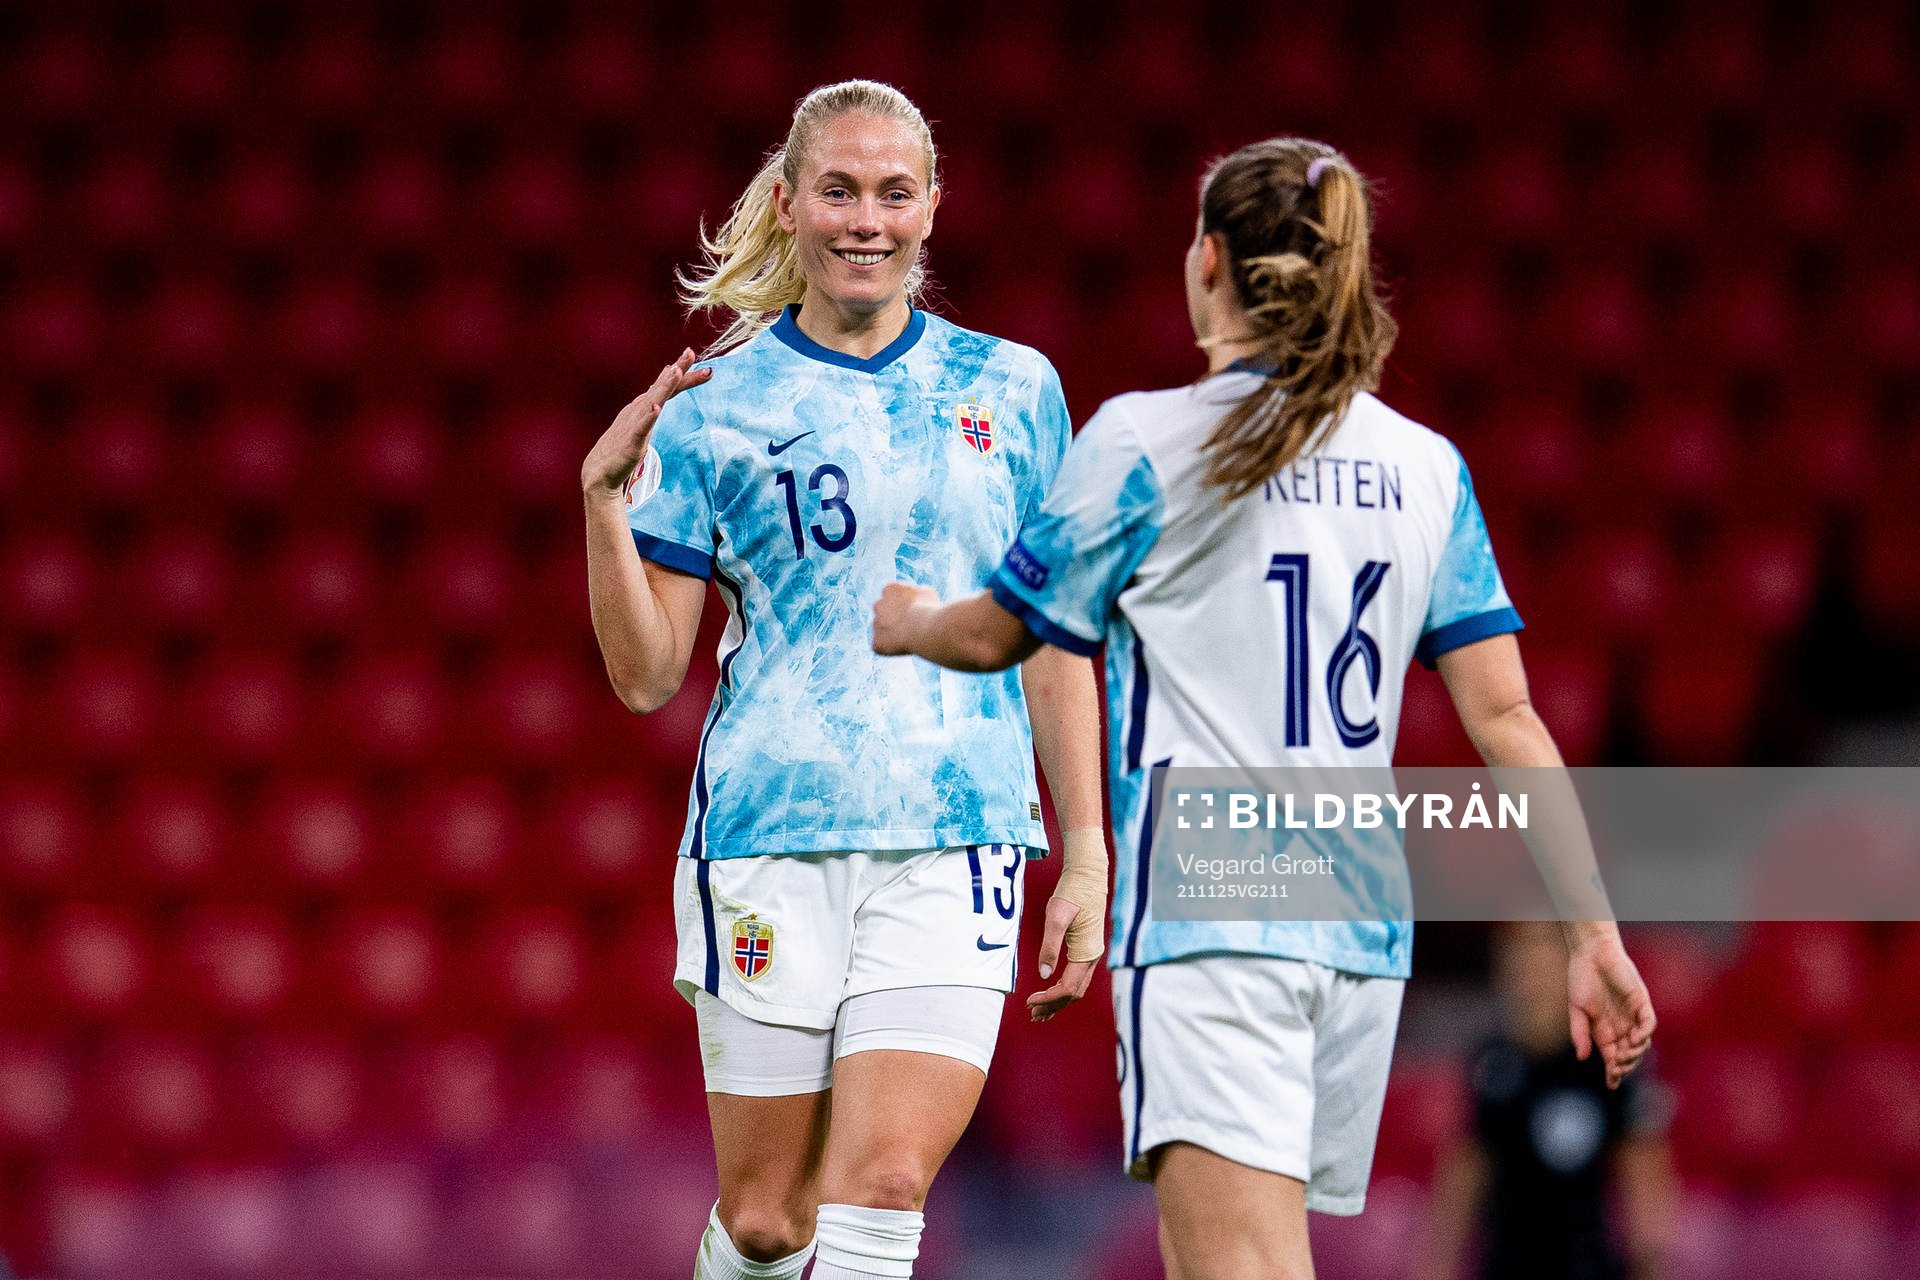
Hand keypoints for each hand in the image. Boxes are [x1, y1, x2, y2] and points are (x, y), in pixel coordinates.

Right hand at [581, 348, 711, 498]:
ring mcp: (634, 424)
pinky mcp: (630, 442)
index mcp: (643, 406)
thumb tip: (666, 379)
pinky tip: (655, 408)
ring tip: (675, 371)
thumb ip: (654, 401)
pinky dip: (648, 417)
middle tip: (691, 352)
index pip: (667, 386)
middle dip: (678, 370)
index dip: (683, 373)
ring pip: (651, 401)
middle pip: (661, 387)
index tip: (702, 361)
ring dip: (663, 386)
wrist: (599, 472)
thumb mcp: (642, 420)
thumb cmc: (622, 446)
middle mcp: (638, 410)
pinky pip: (640, 428)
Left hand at [871, 582, 940, 655]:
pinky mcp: (877, 643)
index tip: (914, 610)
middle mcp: (878, 605)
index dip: (903, 604)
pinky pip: (883, 647)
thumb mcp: (927, 593)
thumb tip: (917, 600)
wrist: (922, 627)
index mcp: (890, 589)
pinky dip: (892, 649)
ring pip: (883, 630)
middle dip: (894, 618)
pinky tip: (906, 647)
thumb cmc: (928, 609)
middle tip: (912, 625)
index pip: (892, 595)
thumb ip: (916, 595)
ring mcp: (875, 624)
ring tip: (912, 637)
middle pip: (883, 612)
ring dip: (894, 633)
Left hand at [1026, 896, 1097, 1021]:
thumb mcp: (1056, 916)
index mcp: (1086, 952)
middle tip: (1031, 1014)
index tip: (1028, 1001)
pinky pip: (1077, 977)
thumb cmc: (1072, 892)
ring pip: (1077, 987)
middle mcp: (1092, 957)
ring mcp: (1091, 954)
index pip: (1068, 987)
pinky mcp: (1086, 949)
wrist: (1088, 875)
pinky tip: (1051, 991)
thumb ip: (1049, 946)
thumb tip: (1043, 975)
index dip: (1048, 998)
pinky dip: (1063, 989)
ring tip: (1039, 1012)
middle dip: (1053, 1005)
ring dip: (1058, 1001)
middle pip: (1074, 993)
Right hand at [1568, 935, 1655, 1087]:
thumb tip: (1582, 1058)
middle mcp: (1621, 1026)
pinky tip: (1634, 1040)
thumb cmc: (1580, 979)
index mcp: (1604, 1031)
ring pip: (1641, 1043)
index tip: (1611, 1085)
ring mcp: (1633, 1016)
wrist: (1591, 954)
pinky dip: (1644, 1035)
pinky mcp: (1642, 1003)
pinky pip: (1648, 1024)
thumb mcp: (1576, 1010)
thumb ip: (1579, 1034)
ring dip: (1634, 1053)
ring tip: (1623, 1057)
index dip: (1613, 1072)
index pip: (1612, 1058)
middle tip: (1615, 1069)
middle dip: (1623, 1066)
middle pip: (1628, 1055)